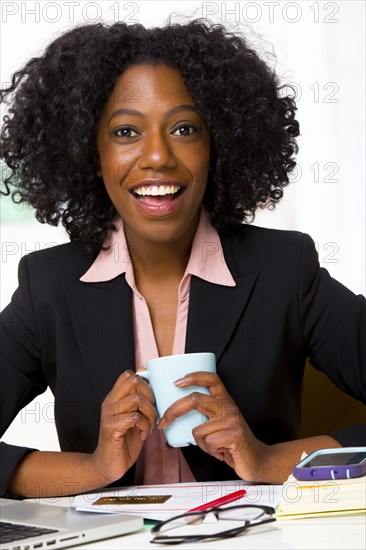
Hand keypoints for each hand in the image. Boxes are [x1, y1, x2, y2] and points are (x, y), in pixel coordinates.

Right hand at [91, 370, 156, 484]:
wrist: (109, 466)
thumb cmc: (125, 442)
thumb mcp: (135, 418)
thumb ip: (141, 403)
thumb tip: (156, 388)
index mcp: (115, 398)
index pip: (128, 375)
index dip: (145, 381)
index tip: (153, 396)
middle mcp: (110, 402)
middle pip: (133, 381)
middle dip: (150, 395)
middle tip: (152, 413)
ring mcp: (109, 414)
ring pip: (136, 399)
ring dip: (150, 413)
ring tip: (149, 426)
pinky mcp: (111, 428)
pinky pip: (135, 417)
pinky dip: (144, 425)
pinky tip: (143, 434)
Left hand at [157, 371, 266, 480]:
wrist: (256, 460)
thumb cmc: (231, 442)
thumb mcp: (218, 422)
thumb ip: (203, 413)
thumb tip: (173, 412)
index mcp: (224, 400)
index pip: (211, 379)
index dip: (193, 377)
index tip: (176, 382)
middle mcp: (228, 406)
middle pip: (196, 400)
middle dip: (174, 411)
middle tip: (163, 422)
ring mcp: (232, 420)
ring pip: (198, 430)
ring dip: (201, 443)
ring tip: (215, 446)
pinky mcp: (235, 434)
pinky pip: (208, 442)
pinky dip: (210, 451)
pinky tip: (222, 452)